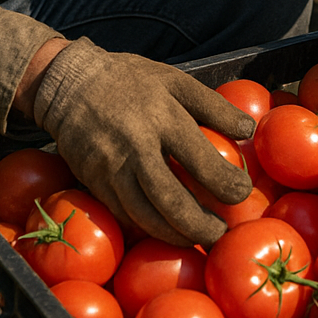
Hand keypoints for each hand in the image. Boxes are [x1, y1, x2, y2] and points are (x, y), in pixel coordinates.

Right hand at [32, 37, 254, 245]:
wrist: (69, 82)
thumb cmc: (129, 79)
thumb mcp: (174, 79)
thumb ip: (212, 105)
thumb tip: (248, 129)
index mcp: (161, 114)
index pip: (200, 159)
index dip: (226, 183)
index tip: (242, 192)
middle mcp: (135, 143)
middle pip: (172, 200)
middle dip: (202, 225)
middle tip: (221, 232)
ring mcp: (110, 166)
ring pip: (145, 216)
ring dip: (176, 235)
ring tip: (197, 238)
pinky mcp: (92, 181)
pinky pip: (123, 214)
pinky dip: (147, 227)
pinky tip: (165, 229)